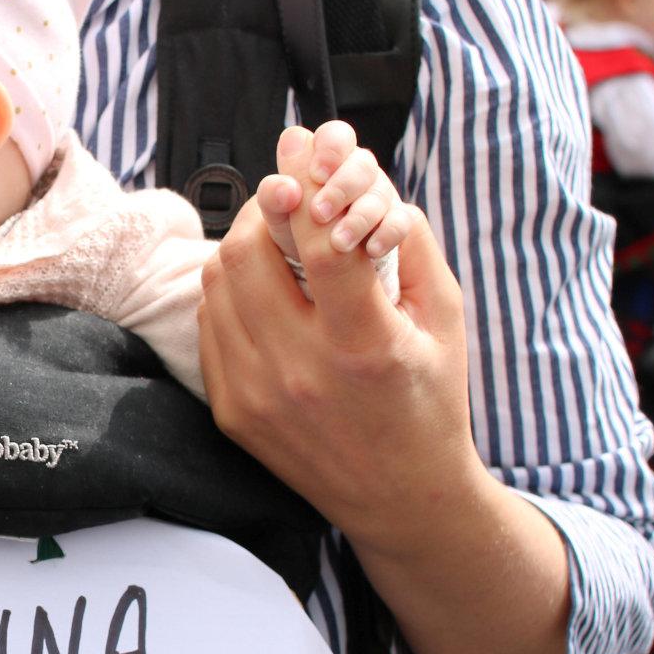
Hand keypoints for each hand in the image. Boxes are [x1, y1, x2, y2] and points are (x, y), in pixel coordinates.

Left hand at [198, 138, 486, 556]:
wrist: (402, 499)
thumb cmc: (431, 401)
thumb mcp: (443, 317)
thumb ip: (408, 240)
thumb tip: (358, 176)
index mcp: (364, 346)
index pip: (317, 244)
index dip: (301, 187)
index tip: (295, 154)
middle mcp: (301, 372)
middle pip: (248, 254)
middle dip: (262, 210)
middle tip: (282, 197)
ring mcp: (257, 394)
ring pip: (218, 284)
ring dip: (240, 246)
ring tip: (271, 240)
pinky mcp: (232, 411)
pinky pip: (210, 325)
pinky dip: (229, 294)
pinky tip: (260, 291)